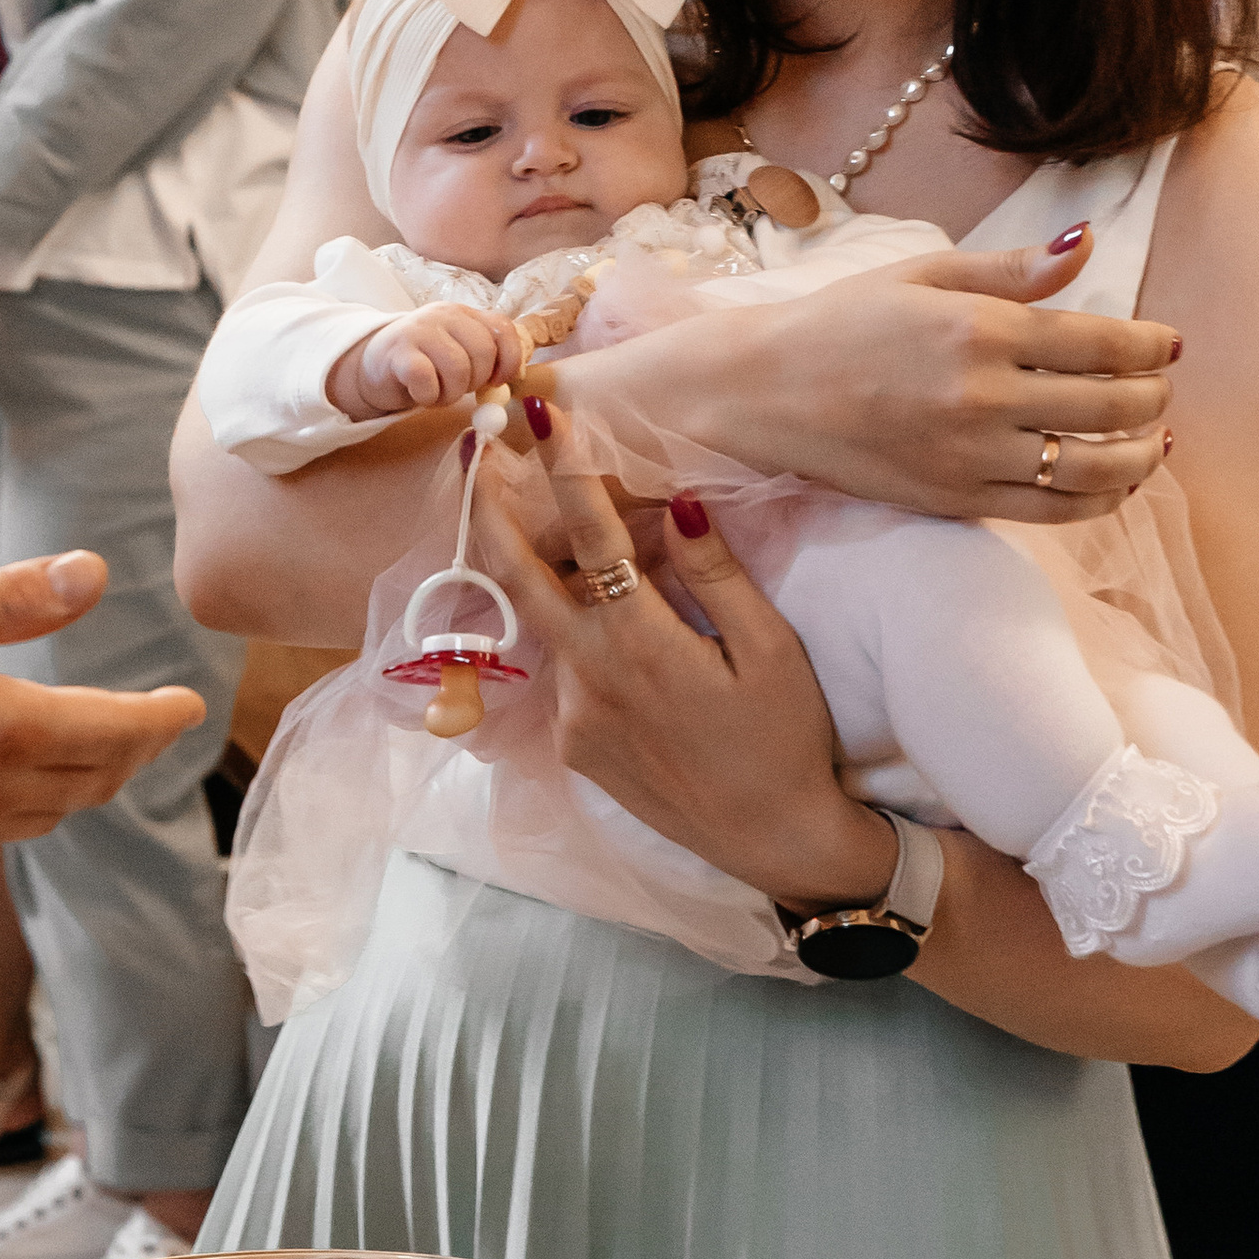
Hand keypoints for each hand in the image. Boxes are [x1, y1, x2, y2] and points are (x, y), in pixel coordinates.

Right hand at [0, 549, 203, 871]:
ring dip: (76, 785)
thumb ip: (8, 600)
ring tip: (83, 752)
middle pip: (89, 783)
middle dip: (130, 753)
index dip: (160, 719)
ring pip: (39, 816)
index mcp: (1, 731)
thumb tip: (95, 574)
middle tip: (149, 726)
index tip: (189, 705)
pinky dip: (14, 804)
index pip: (115, 732)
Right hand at [326, 303, 526, 418]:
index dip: (509, 359)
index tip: (498, 381)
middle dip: (476, 381)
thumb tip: (515, 379)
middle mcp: (444, 315)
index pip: (502, 328)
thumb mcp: (458, 352)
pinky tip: (420, 394)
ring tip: (437, 393)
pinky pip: (428, 381)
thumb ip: (486, 359)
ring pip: (458, 369)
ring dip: (451, 393)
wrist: (373, 366)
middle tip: (457, 388)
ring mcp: (420, 330)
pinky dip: (429, 397)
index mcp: (464, 313)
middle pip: (483, 351)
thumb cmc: (424, 364)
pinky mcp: (399, 353)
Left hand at [478, 465, 894, 906]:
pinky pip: (566, 672)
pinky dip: (577, 634)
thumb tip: (682, 503)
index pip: (591, 539)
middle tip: (473, 452)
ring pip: (548, 627)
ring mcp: (575, 718)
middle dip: (490, 511)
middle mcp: (591, 680)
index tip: (544, 417)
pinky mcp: (575, 747)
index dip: (567, 471)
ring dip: (544, 575)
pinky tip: (607, 623)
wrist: (774, 841)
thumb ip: (716, 575)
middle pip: (519, 580)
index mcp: (640, 647)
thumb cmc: (785, 740)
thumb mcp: (769, 651)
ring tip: (543, 521)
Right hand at [552, 226, 1172, 526]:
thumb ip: (1011, 268)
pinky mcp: (955, 499)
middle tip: (1161, 384)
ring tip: (1154, 438)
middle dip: (1152, 395)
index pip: (1100, 342)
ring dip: (1141, 453)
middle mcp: (982, 397)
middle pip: (1108, 405)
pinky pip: (1051, 509)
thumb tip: (1086, 245)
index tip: (1167, 342)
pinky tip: (1114, 480)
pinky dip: (1099, 498)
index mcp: (978, 329)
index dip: (1149, 345)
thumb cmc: (839, 322)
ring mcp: (970, 456)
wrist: (760, 392)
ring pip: (1092, 466)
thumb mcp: (922, 274)